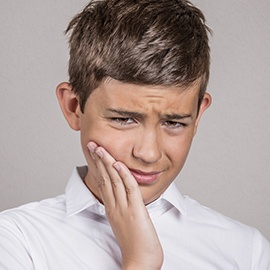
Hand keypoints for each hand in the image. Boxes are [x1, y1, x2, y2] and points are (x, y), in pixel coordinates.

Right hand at [87, 141, 162, 269]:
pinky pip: (129, 189)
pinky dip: (124, 175)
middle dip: (98, 160)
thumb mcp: (125, 222)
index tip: (95, 153)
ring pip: (114, 180)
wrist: (140, 262)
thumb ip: (122, 208)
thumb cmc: (135, 244)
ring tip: (100, 148)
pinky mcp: (135, 211)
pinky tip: (118, 164)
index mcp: (112, 208)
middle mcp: (115, 206)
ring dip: (107, 163)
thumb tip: (121, 197)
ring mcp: (123, 208)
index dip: (98, 166)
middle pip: (105, 178)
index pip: (103, 182)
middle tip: (92, 144)